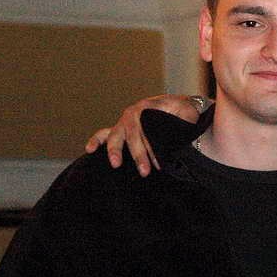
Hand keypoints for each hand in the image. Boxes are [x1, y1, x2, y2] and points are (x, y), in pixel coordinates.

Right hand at [84, 94, 202, 176]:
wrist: (179, 104)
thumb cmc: (183, 111)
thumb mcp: (187, 112)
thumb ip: (184, 119)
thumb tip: (182, 126)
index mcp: (148, 107)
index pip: (148, 130)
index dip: (152, 148)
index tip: (158, 164)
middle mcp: (133, 113)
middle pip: (132, 135)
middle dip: (138, 154)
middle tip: (145, 171)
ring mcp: (125, 121)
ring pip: (117, 135)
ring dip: (116, 150)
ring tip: (116, 164)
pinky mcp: (121, 129)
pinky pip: (104, 133)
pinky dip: (96, 141)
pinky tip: (90, 150)